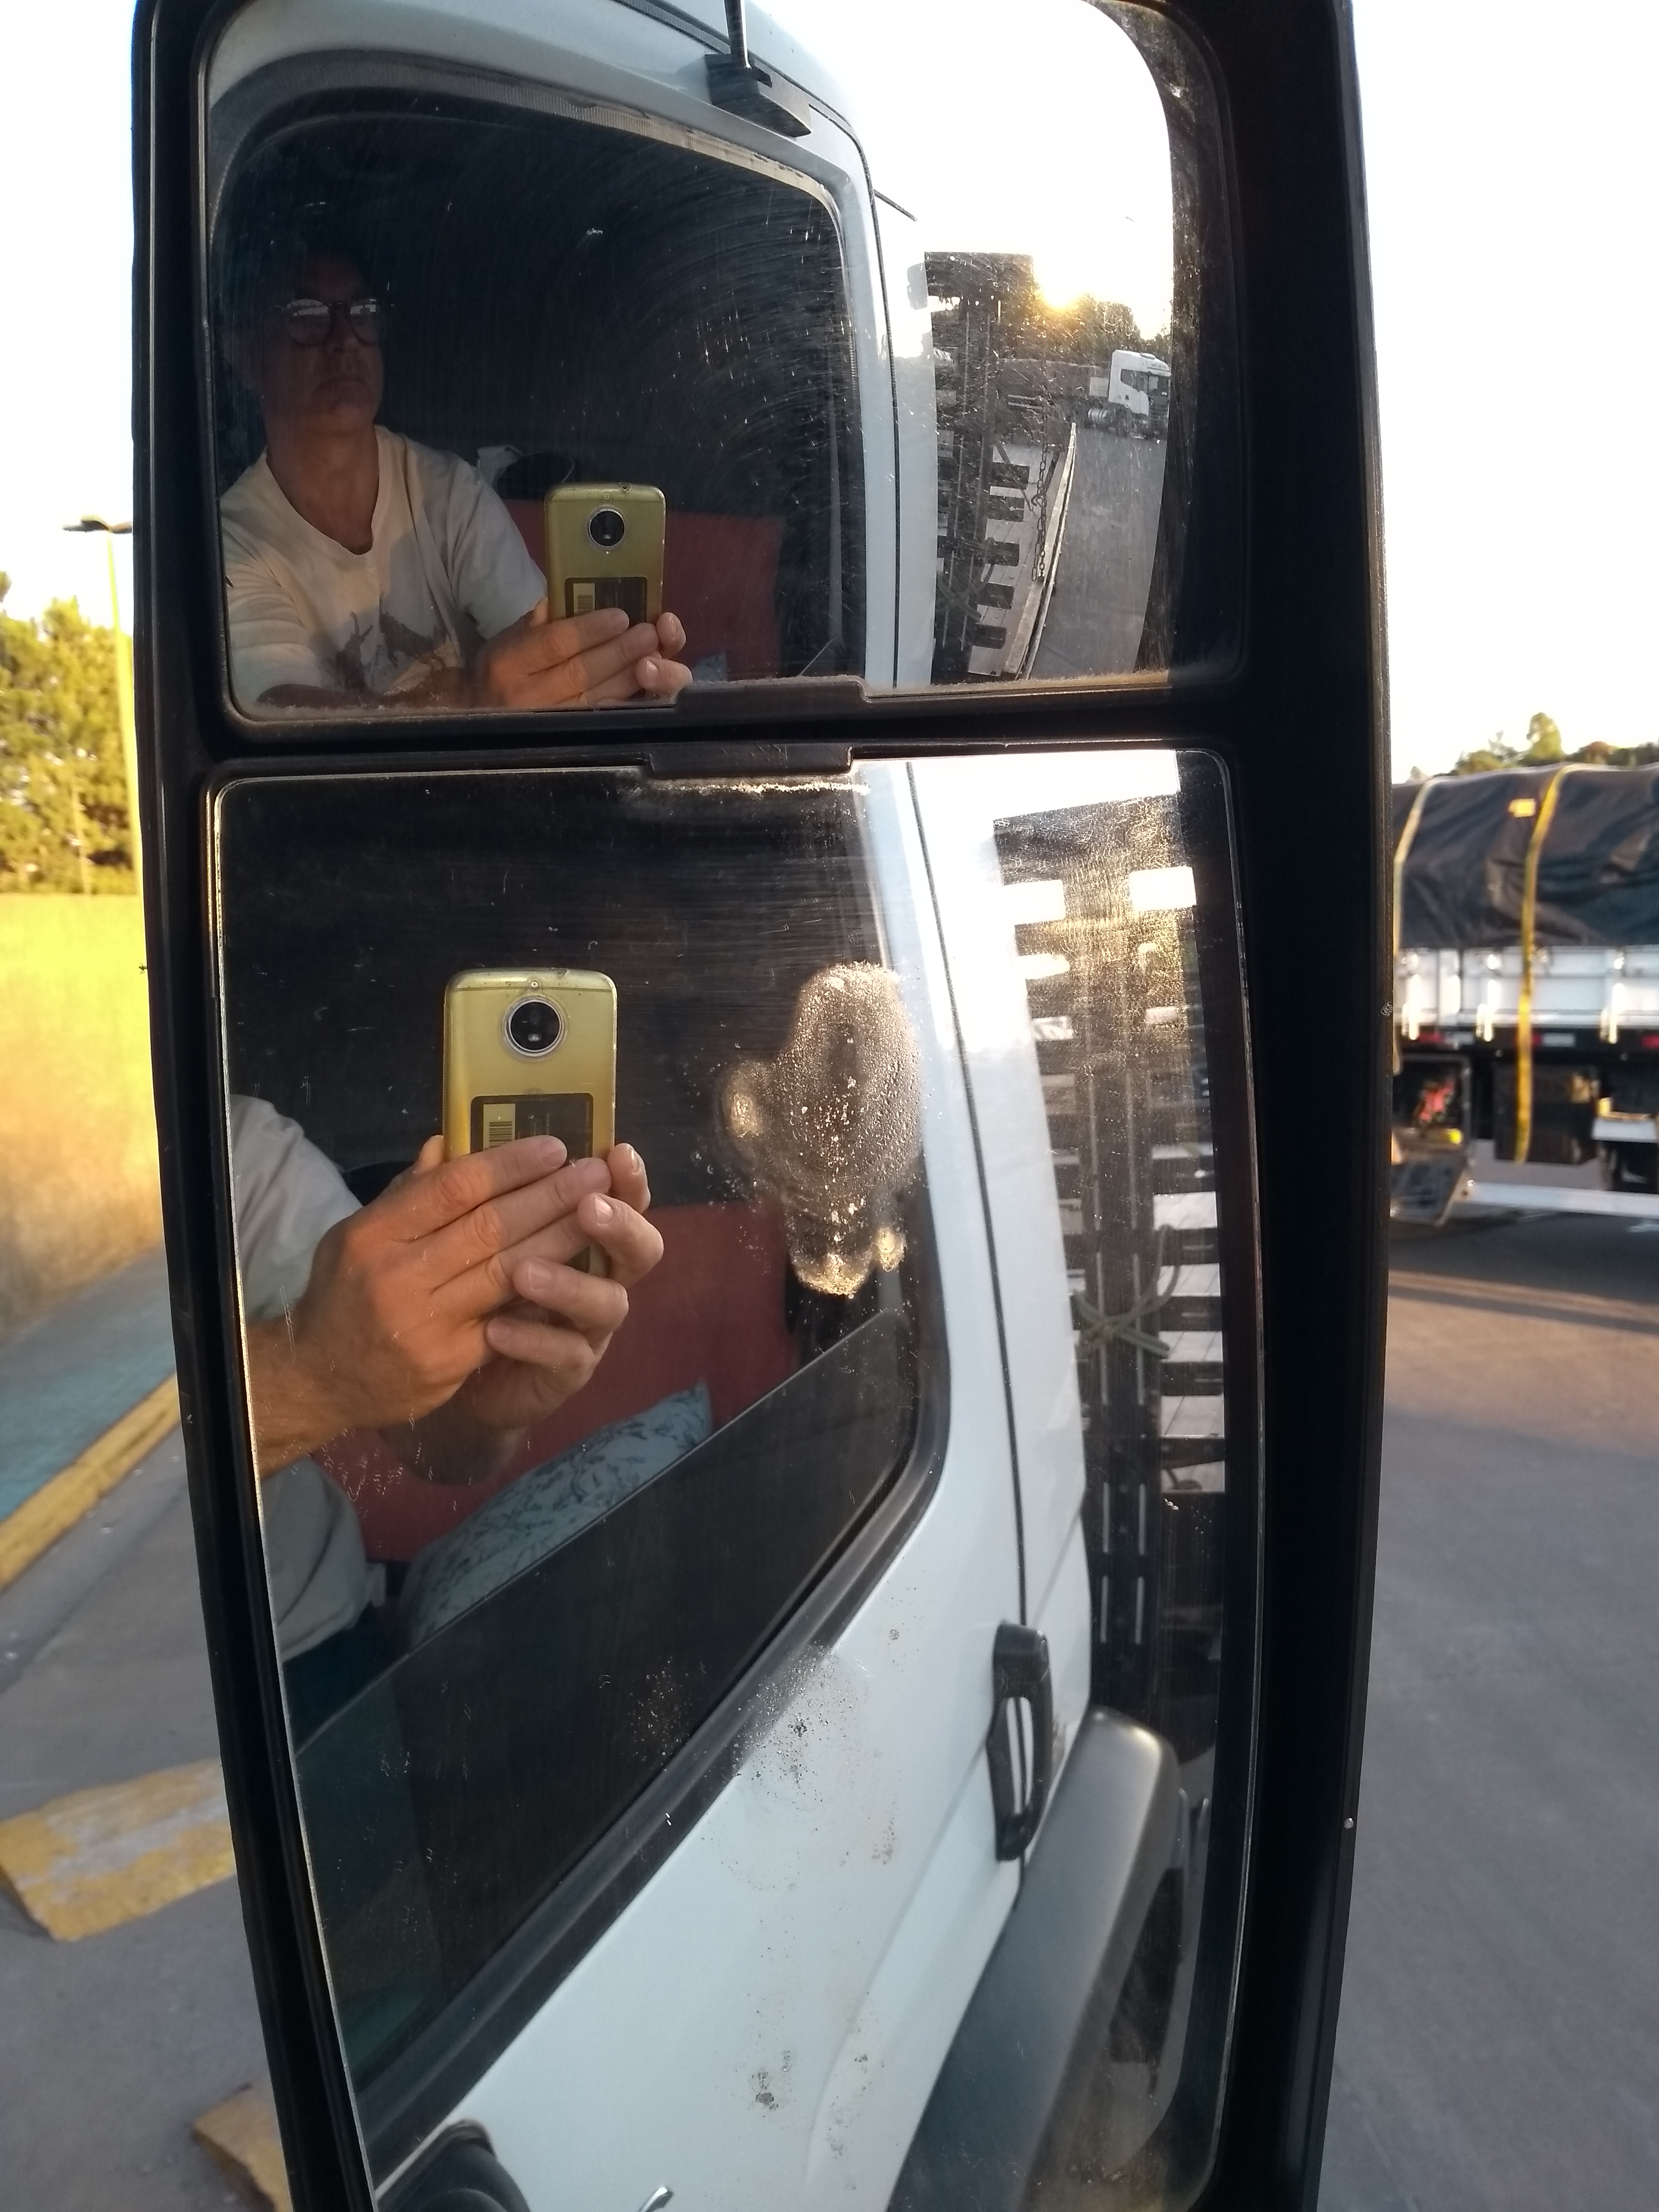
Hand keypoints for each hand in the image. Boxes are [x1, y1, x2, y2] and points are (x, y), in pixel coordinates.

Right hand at [243, 1133, 641, 1472]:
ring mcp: (425, 1322)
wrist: (319, 1378)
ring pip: (507, 1270)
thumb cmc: (344, 1294)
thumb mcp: (357, 1234)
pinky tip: (581, 1268)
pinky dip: (544, 1291)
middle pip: (489, 1227)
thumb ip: (407, 1192)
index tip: (554, 1147)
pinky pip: (507, 1317)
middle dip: (551, 1196)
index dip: (510, 1164)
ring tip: (601, 1211)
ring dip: (561, 1238)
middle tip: (596, 1171)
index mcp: (374, 1234)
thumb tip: (447, 1140)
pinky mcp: (449, 1360)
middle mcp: (398, 1276)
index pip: (453, 1187)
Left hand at [448, 1144, 661, 1435]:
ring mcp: (589, 1326)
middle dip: (618, 1224)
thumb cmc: (472, 1283)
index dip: (628, 1178)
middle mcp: (601, 1275)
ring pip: (609, 1302)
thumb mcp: (462, 1232)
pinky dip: (534, 1340)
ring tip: (524, 1272)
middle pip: (638, 1248)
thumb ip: (462, 1192)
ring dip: (569, 1284)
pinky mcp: (569, 1370)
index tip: (616, 1153)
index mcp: (586, 1231)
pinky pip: (566, 1356)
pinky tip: (496, 1330)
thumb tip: (440, 1144)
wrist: (452, 1366)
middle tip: (589, 1206)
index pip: (622, 1197)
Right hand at [472, 602, 692, 708]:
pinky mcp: (564, 742)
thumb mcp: (509, 640)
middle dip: (620, 652)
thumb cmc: (499, 672)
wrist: (477, 722)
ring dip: (630, 677)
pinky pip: (599, 721)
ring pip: (596, 699)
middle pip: (581, 672)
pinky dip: (623, 705)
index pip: (556, 642)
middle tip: (649, 633)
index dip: (591, 629)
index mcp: (508, 662)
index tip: (621, 616)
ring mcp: (545, 725)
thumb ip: (540, 621)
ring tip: (655, 655)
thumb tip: (573, 596)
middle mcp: (526, 696)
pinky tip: (645, 690)